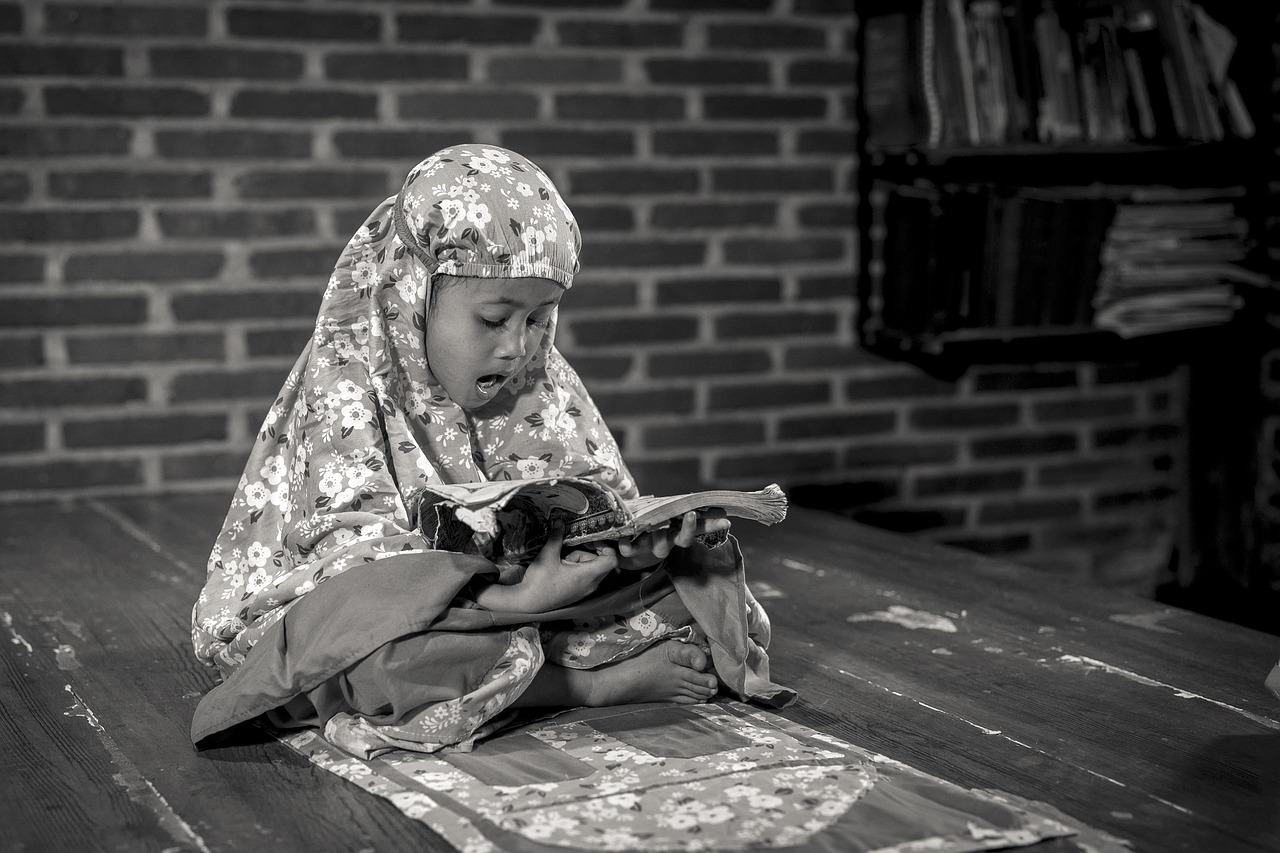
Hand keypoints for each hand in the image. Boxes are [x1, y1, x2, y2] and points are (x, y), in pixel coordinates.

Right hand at [474, 525, 617, 612]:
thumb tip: (560, 521)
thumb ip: (557, 537)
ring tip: (562, 559)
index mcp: (587, 576)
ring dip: (580, 559)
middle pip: (602, 562)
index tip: (592, 540)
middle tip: (574, 545)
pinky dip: (578, 568)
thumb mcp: (548, 555)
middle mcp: (590, 585)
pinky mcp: (578, 592)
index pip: (611, 560)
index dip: (606, 547)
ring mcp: (585, 590)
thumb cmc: (539, 582)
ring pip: (592, 568)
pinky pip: (586, 576)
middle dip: (589, 551)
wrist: (528, 603)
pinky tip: (563, 566)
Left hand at [616, 510, 730, 570]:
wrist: (627, 547)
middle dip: (688, 528)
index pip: (699, 528)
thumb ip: (678, 507)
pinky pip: (630, 550)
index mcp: (677, 531)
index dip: (712, 524)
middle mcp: (668, 541)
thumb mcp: (665, 514)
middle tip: (691, 514)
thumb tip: (699, 497)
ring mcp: (651, 547)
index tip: (724, 518)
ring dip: (659, 537)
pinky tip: (623, 539)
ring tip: (655, 527)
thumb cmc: (650, 526)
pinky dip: (626, 544)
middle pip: (683, 539)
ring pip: (661, 547)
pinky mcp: (633, 552)